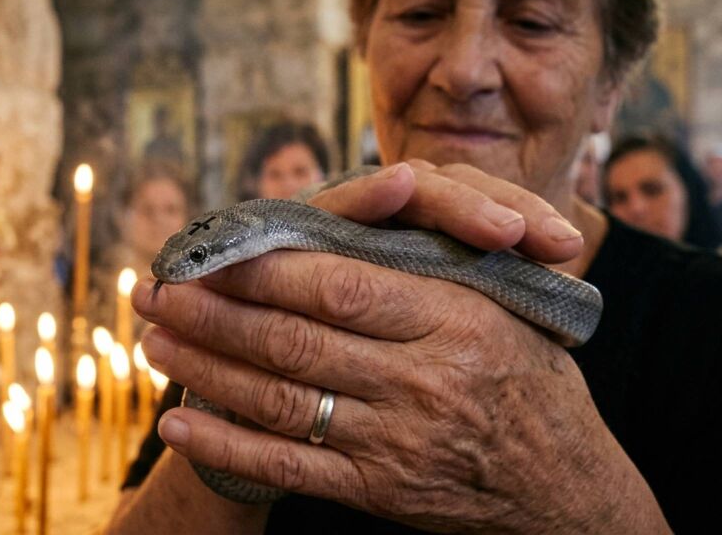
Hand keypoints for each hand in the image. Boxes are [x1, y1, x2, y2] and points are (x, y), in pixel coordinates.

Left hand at [133, 163, 666, 531]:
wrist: (568, 490)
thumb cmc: (530, 378)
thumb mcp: (503, 307)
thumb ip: (431, 270)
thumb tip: (342, 228)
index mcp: (456, 319)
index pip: (339, 286)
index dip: (263, 270)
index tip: (210, 253)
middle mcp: (425, 382)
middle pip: (294, 341)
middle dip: (212, 314)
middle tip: (153, 291)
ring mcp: (398, 443)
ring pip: (281, 402)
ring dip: (206, 370)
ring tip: (153, 343)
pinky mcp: (380, 493)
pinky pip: (291, 469)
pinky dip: (227, 447)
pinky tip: (179, 425)